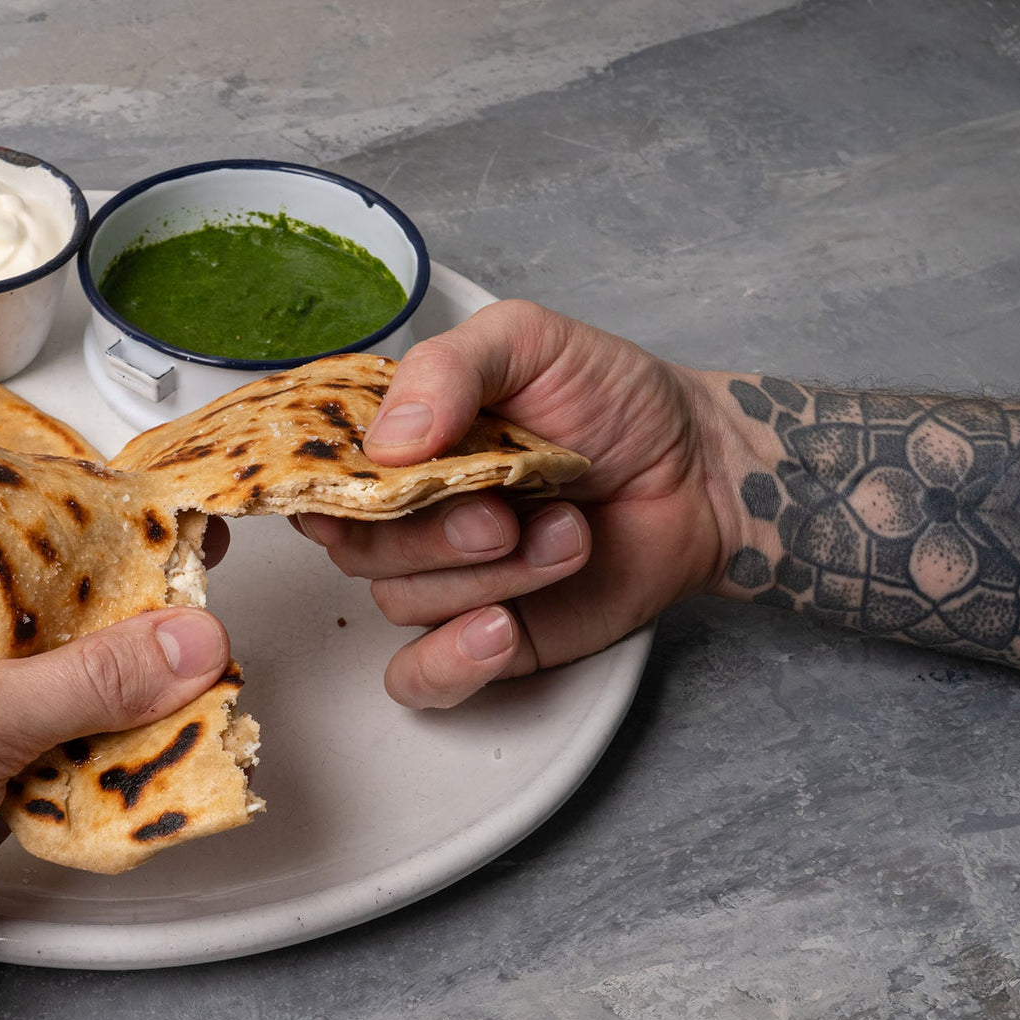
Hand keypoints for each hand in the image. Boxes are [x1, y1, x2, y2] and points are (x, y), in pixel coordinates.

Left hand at [0, 528, 231, 1019]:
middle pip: (64, 624)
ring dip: (131, 709)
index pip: (32, 545)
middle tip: (208, 638)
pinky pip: (66, 757)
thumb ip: (90, 680)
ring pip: (74, 695)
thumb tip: (184, 640)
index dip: (112, 545)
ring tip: (200, 702)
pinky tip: (155, 762)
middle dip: (135, 639)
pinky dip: (110, 764)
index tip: (187, 544)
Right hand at [297, 300, 730, 707]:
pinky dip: (451, 661)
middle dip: (432, 536)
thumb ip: (449, 369)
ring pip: (402, 603)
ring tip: (567, 536)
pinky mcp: (483, 640)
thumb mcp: (530, 341)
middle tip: (504, 513)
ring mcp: (443, 579)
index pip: (317, 473)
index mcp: (397, 439)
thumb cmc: (613, 399)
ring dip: (490, 579)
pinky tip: (499, 630)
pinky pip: (421, 678)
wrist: (701, 472)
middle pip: (357, 546)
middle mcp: (406, 513)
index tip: (355, 488)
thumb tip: (387, 440)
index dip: (321, 486)